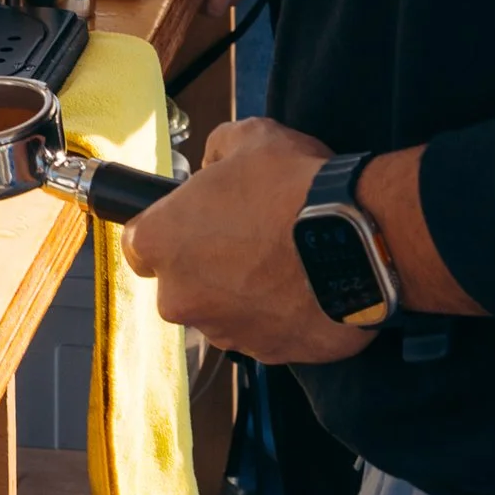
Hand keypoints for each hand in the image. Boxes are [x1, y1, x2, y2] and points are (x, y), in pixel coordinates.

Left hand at [121, 117, 369, 362]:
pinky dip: (278, 315)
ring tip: (283, 261)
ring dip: (242, 293)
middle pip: (181, 284)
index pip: (139, 244)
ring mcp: (225, 333)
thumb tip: (213, 165)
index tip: (195, 219)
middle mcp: (181, 298)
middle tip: (248, 236)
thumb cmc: (290, 185)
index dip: (168, 228)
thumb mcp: (247, 137)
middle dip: (206, 266)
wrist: (355, 240)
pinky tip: (305, 286)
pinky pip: (265, 332)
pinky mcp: (269, 356)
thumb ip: (216, 152)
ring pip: (222, 312)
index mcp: (161, 243)